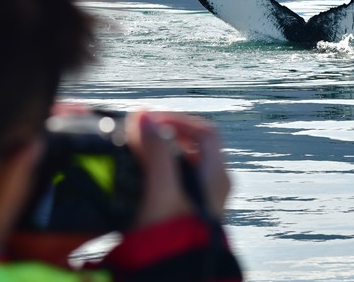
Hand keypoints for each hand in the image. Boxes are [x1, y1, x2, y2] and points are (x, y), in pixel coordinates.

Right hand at [125, 112, 231, 226]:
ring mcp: (203, 199)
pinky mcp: (188, 211)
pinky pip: (178, 177)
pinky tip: (141, 173)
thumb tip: (143, 116)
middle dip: (168, 131)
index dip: (178, 119)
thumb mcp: (160, 192)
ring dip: (163, 149)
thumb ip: (154, 152)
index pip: (205, 132)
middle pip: (197, 144)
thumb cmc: (169, 238)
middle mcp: (214, 186)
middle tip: (140, 130)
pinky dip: (160, 167)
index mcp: (216, 177)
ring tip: (137, 147)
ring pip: (187, 161)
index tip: (149, 119)